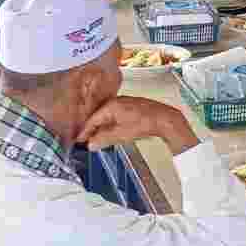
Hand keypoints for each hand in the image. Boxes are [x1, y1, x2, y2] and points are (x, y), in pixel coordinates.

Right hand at [79, 96, 197, 152]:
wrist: (165, 120)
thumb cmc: (145, 124)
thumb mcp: (120, 135)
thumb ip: (103, 139)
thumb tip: (91, 144)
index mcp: (111, 105)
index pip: (93, 119)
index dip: (85, 131)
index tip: (81, 140)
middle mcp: (117, 101)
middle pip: (100, 117)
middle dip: (94, 130)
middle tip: (88, 141)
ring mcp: (126, 103)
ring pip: (109, 117)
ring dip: (104, 128)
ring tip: (100, 139)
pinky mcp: (134, 107)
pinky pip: (118, 116)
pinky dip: (113, 125)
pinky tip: (114, 133)